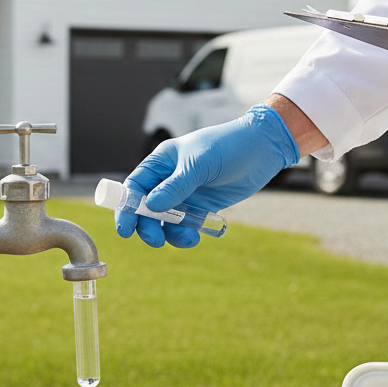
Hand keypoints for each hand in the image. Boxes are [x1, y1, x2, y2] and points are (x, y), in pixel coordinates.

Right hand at [116, 104, 299, 247]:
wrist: (262, 149)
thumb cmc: (228, 146)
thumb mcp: (199, 164)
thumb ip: (176, 187)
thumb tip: (151, 206)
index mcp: (162, 162)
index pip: (135, 186)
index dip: (126, 208)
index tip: (125, 229)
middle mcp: (169, 179)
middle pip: (146, 209)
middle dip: (147, 225)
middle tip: (155, 240)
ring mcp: (185, 194)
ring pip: (165, 221)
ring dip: (169, 233)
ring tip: (187, 238)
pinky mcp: (202, 206)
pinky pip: (185, 225)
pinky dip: (185, 234)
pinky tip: (195, 236)